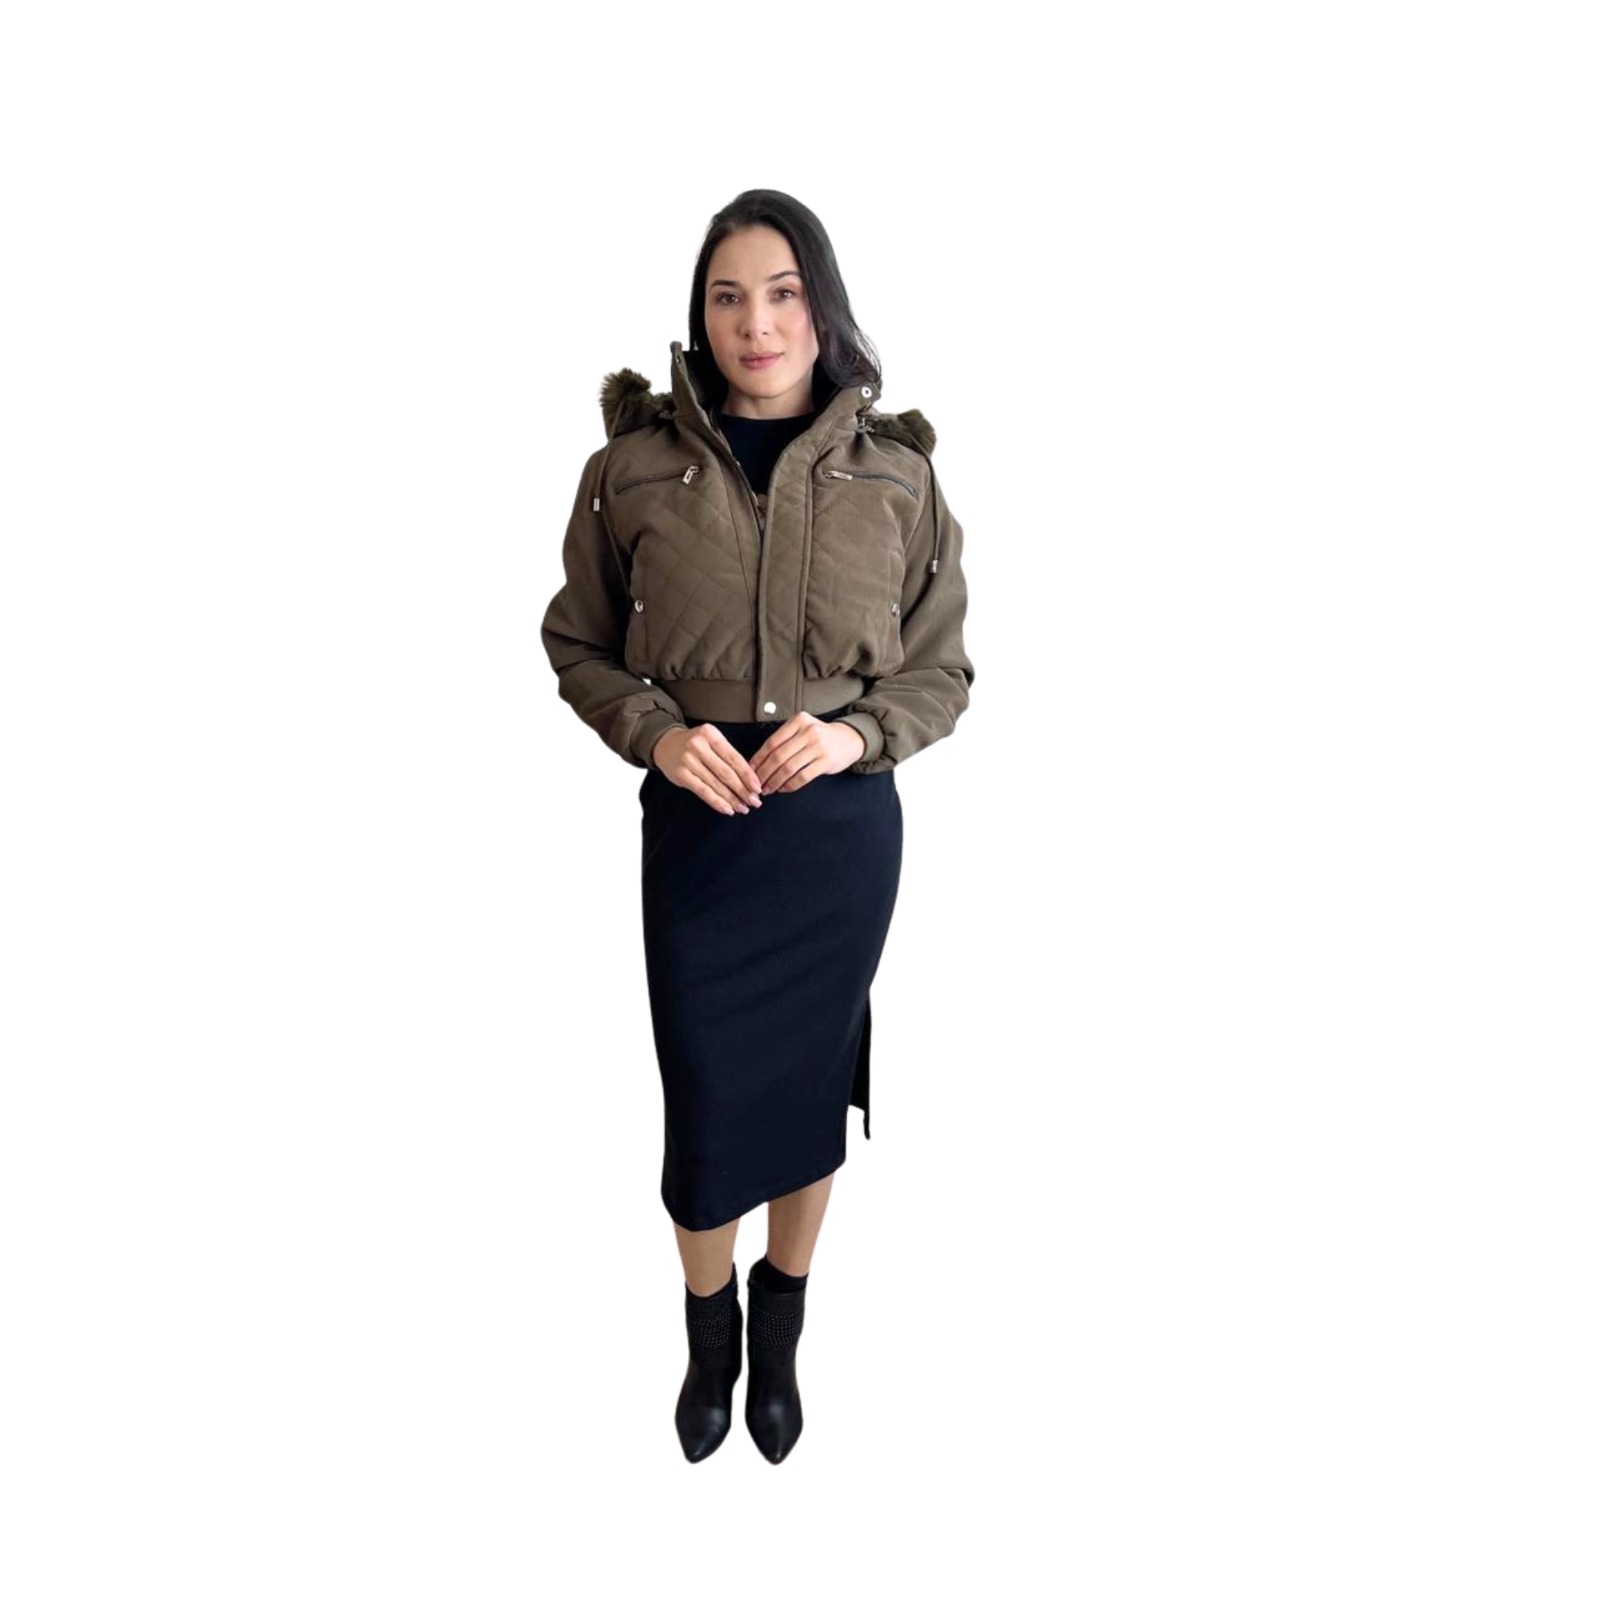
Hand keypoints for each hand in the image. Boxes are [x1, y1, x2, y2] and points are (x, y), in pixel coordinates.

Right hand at [651, 724, 764, 816]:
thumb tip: (749, 780)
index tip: (757, 787)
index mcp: (710, 734)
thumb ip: (727, 756)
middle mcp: (698, 745)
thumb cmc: (694, 744)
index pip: (734, 758)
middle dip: (742, 790)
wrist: (665, 744)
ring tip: (743, 807)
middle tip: (754, 801)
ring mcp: (688, 760)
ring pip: (716, 784)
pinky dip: (717, 802)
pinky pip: (703, 791)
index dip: (747, 775)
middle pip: (726, 773)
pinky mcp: (681, 774)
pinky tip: (727, 809)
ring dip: (732, 799)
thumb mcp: (711, 741)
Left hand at [749, 714, 867, 793]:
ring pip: (789, 768)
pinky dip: (790, 785)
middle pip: (778, 756)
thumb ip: (784, 739)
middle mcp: (809, 731)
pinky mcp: (826, 761)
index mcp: (798, 721)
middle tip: (756, 784)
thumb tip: (759, 761)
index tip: (750, 770)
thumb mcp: (803, 729)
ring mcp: (819, 746)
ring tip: (768, 789)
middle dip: (764, 773)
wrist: (849, 739)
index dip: (759, 759)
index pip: (772, 742)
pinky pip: (802, 777)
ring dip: (775, 782)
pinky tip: (783, 789)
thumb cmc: (820, 736)